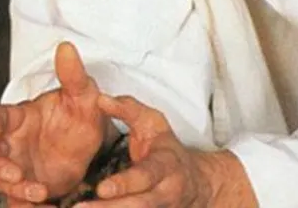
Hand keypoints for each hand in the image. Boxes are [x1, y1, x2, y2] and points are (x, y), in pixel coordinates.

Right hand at [0, 41, 111, 205]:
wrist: (92, 142)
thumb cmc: (81, 112)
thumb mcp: (84, 94)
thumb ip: (73, 74)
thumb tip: (66, 46)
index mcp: (20, 116)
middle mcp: (12, 142)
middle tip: (14, 174)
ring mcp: (17, 165)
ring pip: (1, 181)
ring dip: (15, 189)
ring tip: (39, 192)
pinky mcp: (26, 186)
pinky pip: (18, 200)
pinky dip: (26, 206)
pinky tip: (44, 207)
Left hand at [89, 93, 211, 206]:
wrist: (197, 183)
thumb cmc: (166, 149)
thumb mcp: (154, 123)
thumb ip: (129, 109)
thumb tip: (100, 100)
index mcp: (166, 165)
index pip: (146, 175)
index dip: (125, 184)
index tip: (101, 189)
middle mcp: (165, 192)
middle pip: (138, 205)